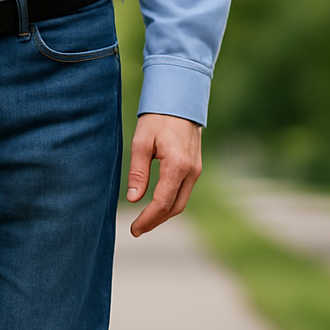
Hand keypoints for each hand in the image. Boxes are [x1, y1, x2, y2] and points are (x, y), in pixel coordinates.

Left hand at [125, 113, 202, 236]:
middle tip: (137, 230)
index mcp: (177, 166)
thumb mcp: (141, 143)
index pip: (162, 202)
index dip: (147, 219)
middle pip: (175, 207)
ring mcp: (196, 170)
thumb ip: (138, 172)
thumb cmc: (158, 118)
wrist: (181, 99)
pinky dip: (170, 203)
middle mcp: (191, 171)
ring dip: (163, 214)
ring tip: (144, 221)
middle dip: (155, 221)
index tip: (134, 229)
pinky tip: (156, 206)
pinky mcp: (195, 167)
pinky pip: (183, 192)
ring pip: (181, 202)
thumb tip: (133, 199)